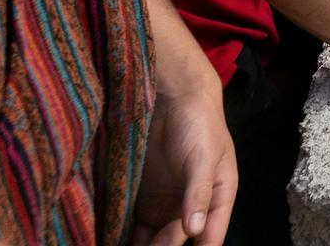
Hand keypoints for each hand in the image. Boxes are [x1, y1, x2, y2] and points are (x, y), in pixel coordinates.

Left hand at [131, 86, 235, 245]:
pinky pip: (134, 227)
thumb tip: (195, 231)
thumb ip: (199, 193)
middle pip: (178, 239)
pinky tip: (112, 239)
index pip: (210, 233)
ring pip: (154, 238)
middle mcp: (191, 206)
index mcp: (217, 197)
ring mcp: (165, 204)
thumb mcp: (204, 158)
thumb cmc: (199, 124)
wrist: (171, 98)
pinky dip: (125, 237)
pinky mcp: (142, 199)